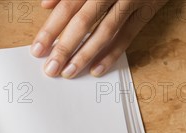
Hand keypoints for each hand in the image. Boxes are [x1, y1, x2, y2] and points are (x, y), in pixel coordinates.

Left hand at [31, 0, 167, 78]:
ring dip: (86, 54)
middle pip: (84, 21)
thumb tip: (46, 4)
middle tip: (51, 68)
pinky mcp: (147, 10)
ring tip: (69, 72)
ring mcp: (131, 0)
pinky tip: (97, 69)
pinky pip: (128, 35)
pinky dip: (112, 54)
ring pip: (105, 30)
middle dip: (65, 47)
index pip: (67, 6)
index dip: (51, 29)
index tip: (38, 49)